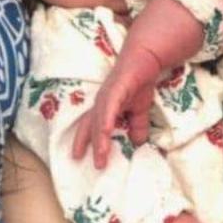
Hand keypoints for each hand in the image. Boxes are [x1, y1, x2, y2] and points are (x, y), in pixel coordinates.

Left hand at [73, 0, 203, 168]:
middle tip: (89, 163)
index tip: (77, 158)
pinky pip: (110, 106)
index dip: (84, 140)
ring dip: (99, 138)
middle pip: (91, 125)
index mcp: (104, 107)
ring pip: (99, 119)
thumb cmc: (138, 82)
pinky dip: (107, 119)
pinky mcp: (116, 88)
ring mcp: (107, 94)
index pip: (90, 126)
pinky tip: (106, 131)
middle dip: (87, 143)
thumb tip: (138, 143)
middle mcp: (102, 101)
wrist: (145, 58)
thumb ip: (137, 126)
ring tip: (101, 156)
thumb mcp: (139, 110)